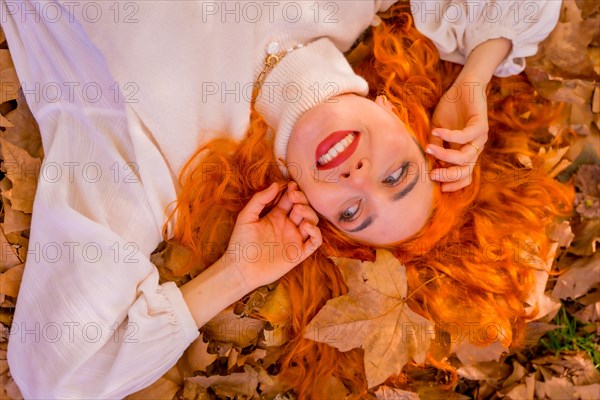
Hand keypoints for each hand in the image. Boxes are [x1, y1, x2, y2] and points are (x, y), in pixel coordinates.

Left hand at [224, 181, 321, 291]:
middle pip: (303, 208)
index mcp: (276, 216)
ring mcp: (294, 239)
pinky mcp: (299, 253)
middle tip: (294, 196)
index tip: (291, 185)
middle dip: (302, 199)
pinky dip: (316, 232)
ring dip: (309, 213)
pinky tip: (306, 226)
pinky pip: (315, 241)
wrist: (241, 269)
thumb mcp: (246, 216)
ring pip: (312, 222)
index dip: (294, 191)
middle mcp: (287, 226)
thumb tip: (275, 184)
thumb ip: (260, 199)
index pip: (290, 199)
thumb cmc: (240, 243)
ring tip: (299, 210)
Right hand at [428, 76, 488, 191]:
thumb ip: (435, 145)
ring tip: (430, 149)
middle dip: (449, 175)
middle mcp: (475, 148)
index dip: (454, 184)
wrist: (465, 86)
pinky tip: (437, 131)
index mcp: (466, 152)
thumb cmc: (451, 108)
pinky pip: (465, 136)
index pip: (465, 176)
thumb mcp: (437, 130)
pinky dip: (449, 136)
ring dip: (446, 155)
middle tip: (432, 175)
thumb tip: (429, 162)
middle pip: (466, 171)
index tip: (438, 187)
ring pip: (465, 157)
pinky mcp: (481, 126)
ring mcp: (480, 138)